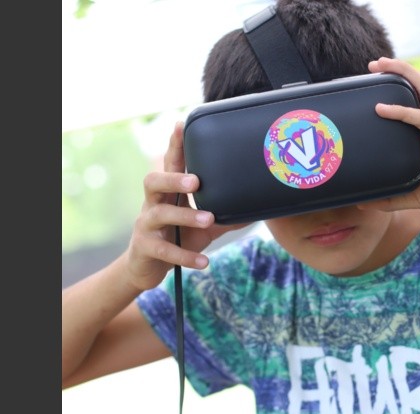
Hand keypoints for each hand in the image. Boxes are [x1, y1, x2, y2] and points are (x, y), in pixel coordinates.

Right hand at [123, 121, 248, 289]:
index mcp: (168, 193)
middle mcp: (153, 204)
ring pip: (160, 214)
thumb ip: (227, 215)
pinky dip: (185, 255)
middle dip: (174, 179)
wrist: (148, 268)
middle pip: (154, 181)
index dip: (174, 145)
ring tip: (207, 220)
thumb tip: (260, 208)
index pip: (170, 164)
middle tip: (196, 181)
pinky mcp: (145, 248)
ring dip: (185, 216)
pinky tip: (204, 261)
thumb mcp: (205, 226)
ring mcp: (146, 226)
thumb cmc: (179, 238)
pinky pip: (164, 250)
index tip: (181, 124)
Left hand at [363, 57, 419, 218]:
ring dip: (403, 74)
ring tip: (380, 65)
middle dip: (399, 69)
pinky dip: (402, 112)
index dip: (400, 86)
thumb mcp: (418, 196)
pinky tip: (383, 109)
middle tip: (373, 63)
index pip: (417, 101)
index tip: (376, 80)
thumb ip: (393, 198)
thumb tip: (365, 202)